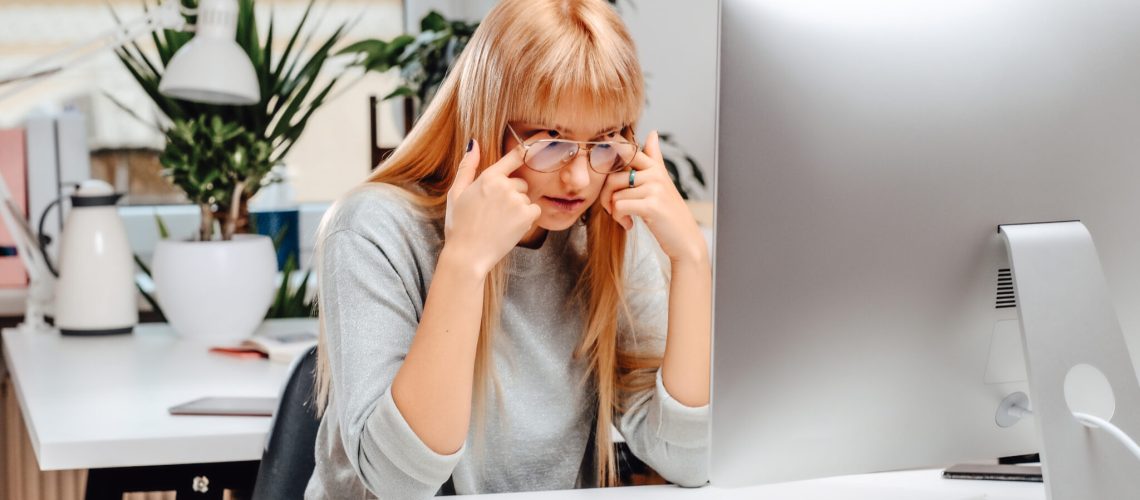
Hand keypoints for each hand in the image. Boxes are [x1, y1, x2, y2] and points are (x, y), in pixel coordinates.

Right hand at [444, 140, 541, 274]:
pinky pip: (534, 211)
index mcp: (487, 177)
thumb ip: (467, 167)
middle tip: (496, 212)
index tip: (538, 142)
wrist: (467, 255)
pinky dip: (527, 219)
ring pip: (527, 199)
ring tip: (500, 223)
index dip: (526, 149)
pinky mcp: (526, 215)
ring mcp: (516, 200)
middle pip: (521, 183)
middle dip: (513, 194)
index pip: (512, 157)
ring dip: (519, 209)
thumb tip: (473, 143)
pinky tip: (510, 228)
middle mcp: (504, 185)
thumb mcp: (456, 193)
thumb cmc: (459, 225)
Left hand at [600, 131, 707, 264]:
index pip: (625, 151)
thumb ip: (654, 158)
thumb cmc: (668, 213)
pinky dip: (619, 218)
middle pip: (613, 174)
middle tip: (612, 207)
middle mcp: (656, 174)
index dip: (608, 155)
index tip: (601, 164)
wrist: (684, 239)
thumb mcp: (662, 183)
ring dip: (613, 210)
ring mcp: (654, 188)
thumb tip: (653, 133)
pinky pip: (619, 206)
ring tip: (624, 218)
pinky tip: (629, 224)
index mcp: (655, 167)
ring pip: (614, 193)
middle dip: (605, 193)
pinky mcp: (651, 205)